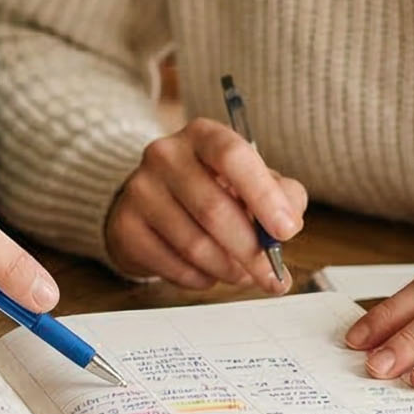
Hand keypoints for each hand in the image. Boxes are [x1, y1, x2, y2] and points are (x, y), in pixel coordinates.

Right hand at [102, 119, 305, 292]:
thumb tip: (288, 223)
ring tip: (242, 274)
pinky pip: (172, 265)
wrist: (152, 201)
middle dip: (251, 251)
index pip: (233, 157)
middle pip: (213, 209)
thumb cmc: (213, 189)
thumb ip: (282, 195)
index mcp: (203, 135)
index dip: (263, 196)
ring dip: (228, 269)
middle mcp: (166, 154)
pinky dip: (201, 278)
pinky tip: (210, 272)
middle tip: (273, 277)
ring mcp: (140, 189)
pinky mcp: (126, 226)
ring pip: (194, 244)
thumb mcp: (253, 182)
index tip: (286, 231)